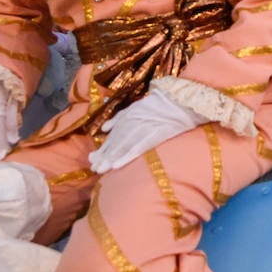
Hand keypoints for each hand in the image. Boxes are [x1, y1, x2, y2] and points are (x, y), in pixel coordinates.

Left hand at [89, 88, 208, 173]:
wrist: (178, 101)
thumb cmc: (158, 104)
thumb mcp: (135, 107)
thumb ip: (118, 118)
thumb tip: (104, 129)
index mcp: (126, 119)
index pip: (112, 137)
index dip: (102, 149)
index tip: (92, 159)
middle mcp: (131, 124)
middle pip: (114, 143)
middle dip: (103, 157)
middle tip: (94, 168)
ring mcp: (141, 130)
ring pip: (122, 147)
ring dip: (109, 159)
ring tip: (100, 170)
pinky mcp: (153, 136)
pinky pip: (137, 149)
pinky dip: (125, 157)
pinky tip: (116, 166)